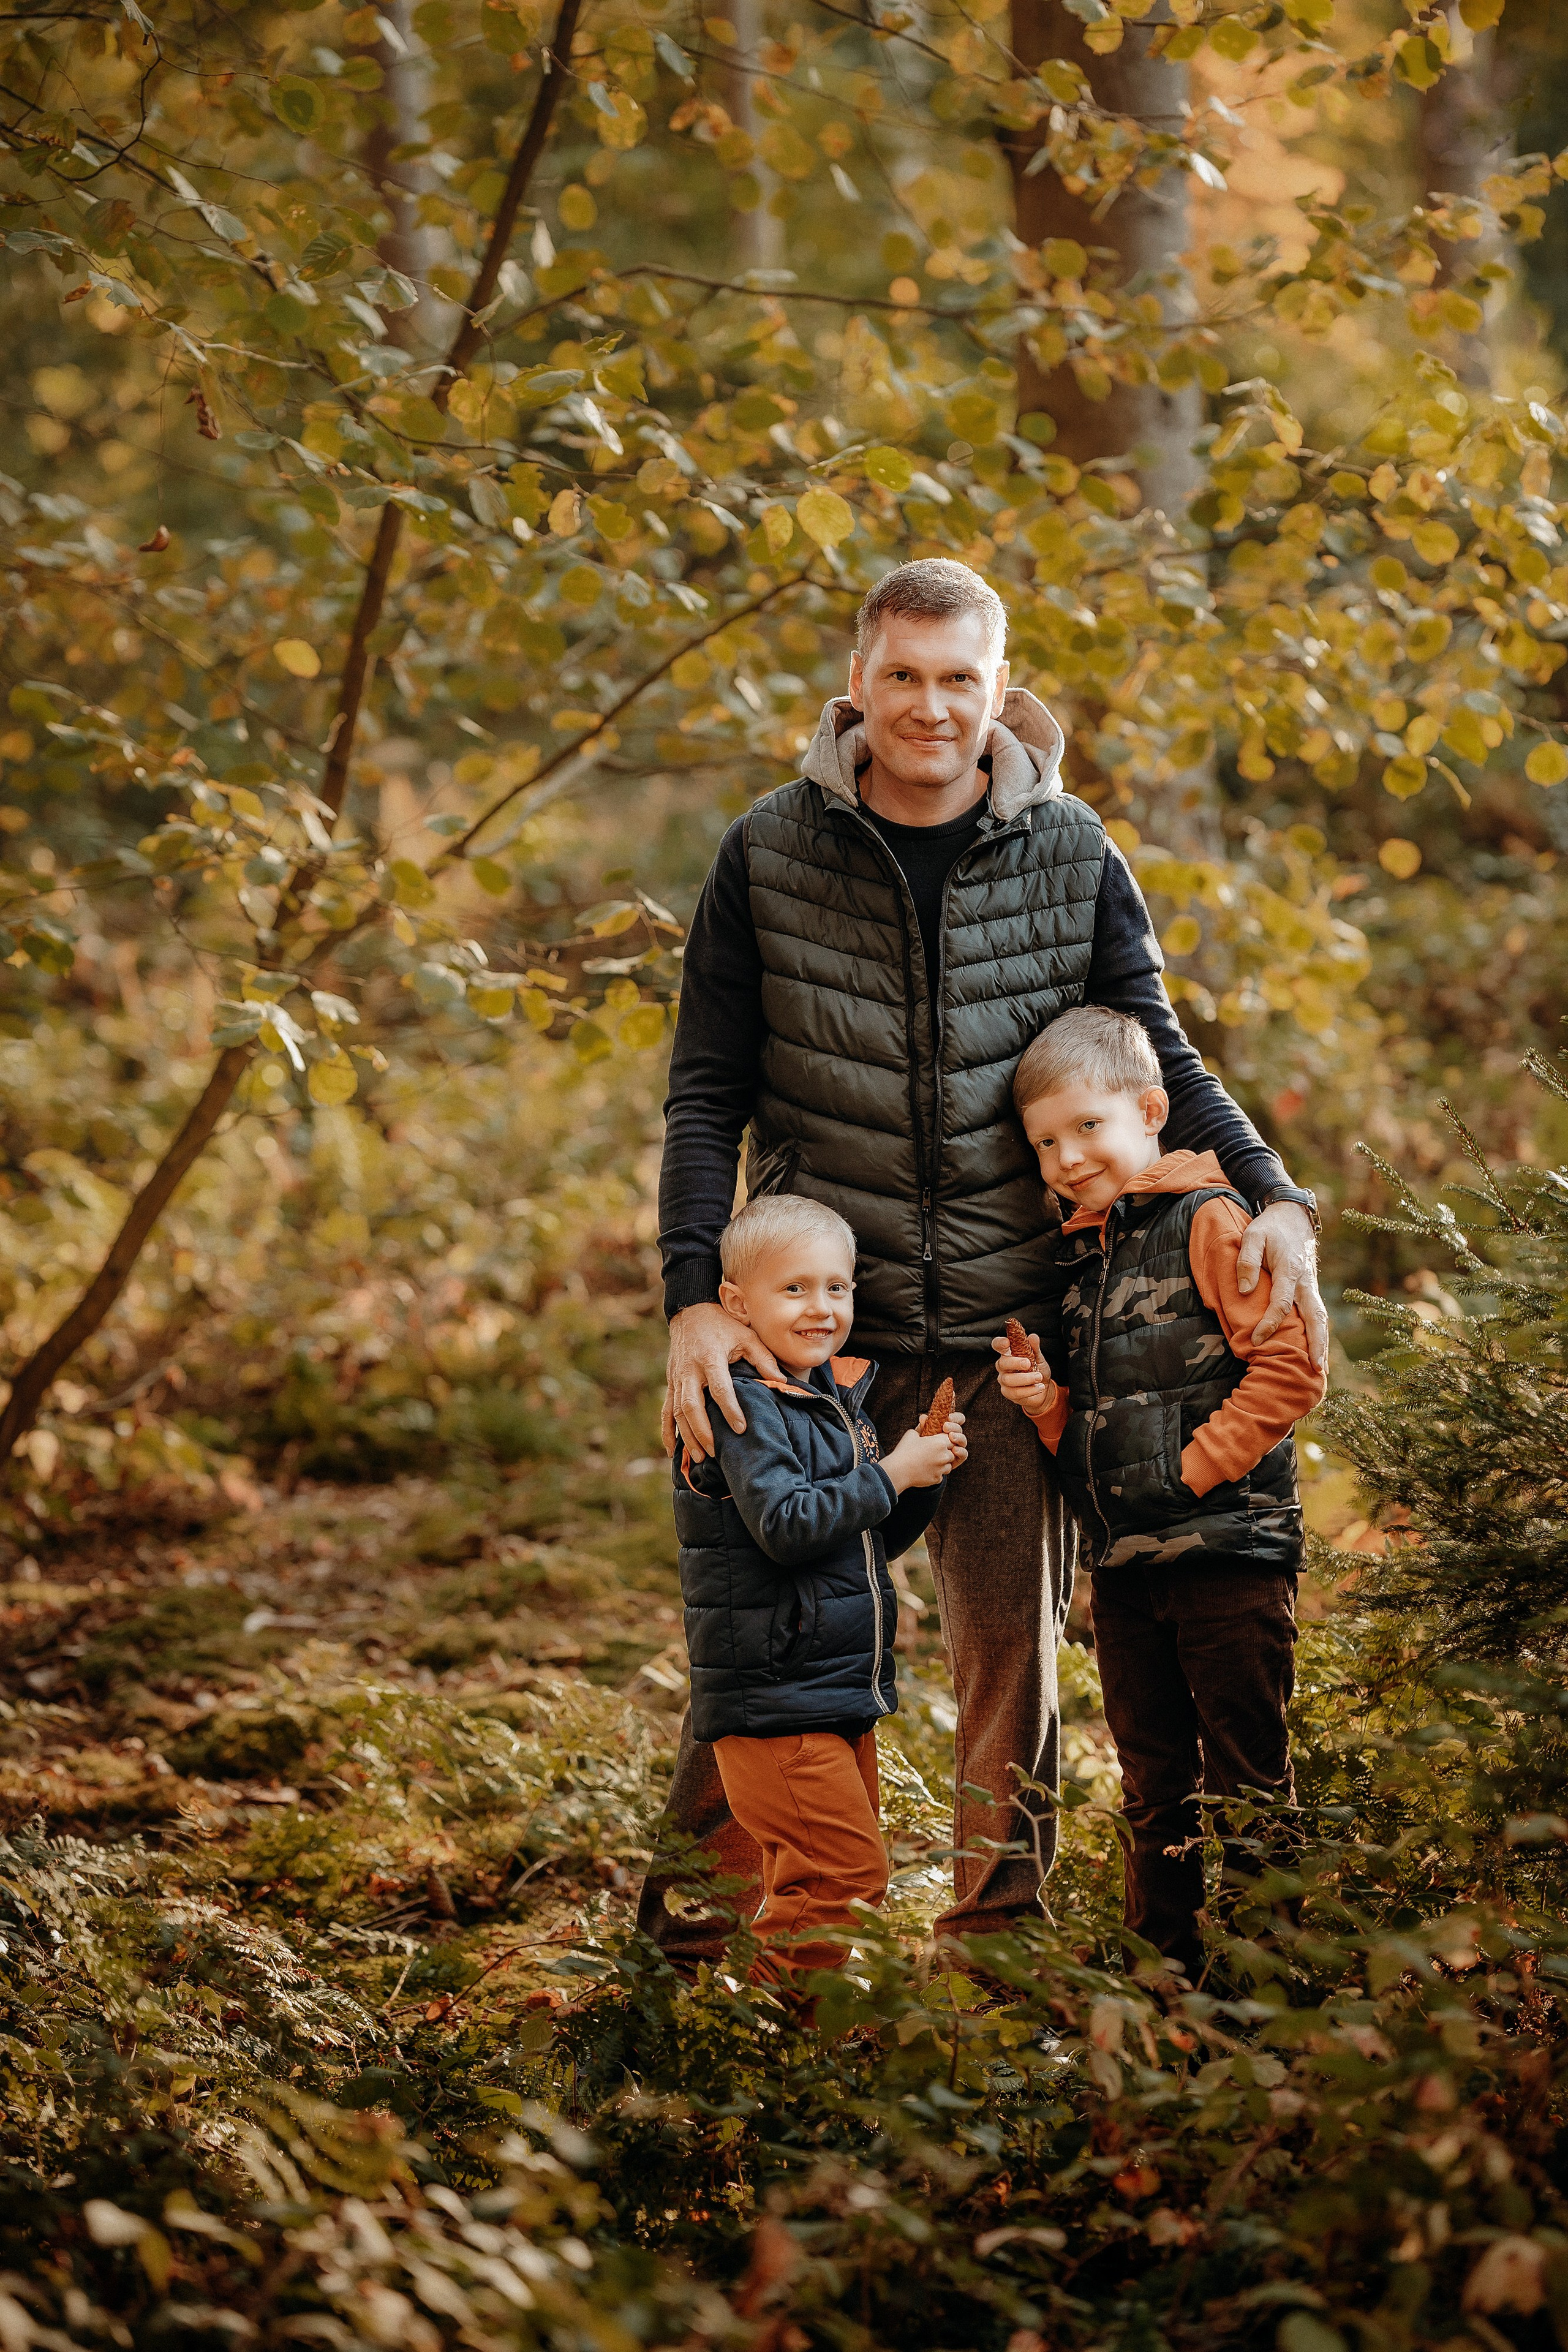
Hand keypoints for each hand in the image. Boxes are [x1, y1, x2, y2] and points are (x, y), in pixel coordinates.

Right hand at [662, 1301, 781, 1463]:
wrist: (691, 1312)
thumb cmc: (724, 1325)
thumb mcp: (746, 1335)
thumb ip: (763, 1358)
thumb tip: (782, 1381)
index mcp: (710, 1357)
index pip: (719, 1388)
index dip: (730, 1409)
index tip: (741, 1428)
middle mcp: (689, 1370)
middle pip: (691, 1405)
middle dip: (702, 1431)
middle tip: (715, 1452)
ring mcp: (677, 1378)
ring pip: (677, 1412)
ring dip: (687, 1436)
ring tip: (699, 1458)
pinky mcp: (671, 1382)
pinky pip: (666, 1410)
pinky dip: (668, 1432)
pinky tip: (672, 1451)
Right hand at [883, 1419, 962, 1490]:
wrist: (898, 1471)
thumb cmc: (904, 1451)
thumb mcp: (912, 1434)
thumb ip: (922, 1427)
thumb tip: (924, 1419)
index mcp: (940, 1442)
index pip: (951, 1438)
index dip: (944, 1439)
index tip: (936, 1441)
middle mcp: (944, 1455)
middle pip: (952, 1452)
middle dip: (945, 1452)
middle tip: (932, 1452)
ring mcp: (941, 1468)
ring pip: (948, 1465)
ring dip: (942, 1463)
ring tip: (928, 1461)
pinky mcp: (937, 1478)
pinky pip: (941, 1474)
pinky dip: (935, 1472)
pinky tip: (925, 1469)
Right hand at [990, 1331, 1056, 1419]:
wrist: (1044, 1390)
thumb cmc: (1038, 1371)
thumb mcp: (1039, 1358)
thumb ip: (1034, 1348)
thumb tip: (1033, 1337)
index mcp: (1008, 1354)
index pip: (998, 1346)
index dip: (999, 1343)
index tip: (1007, 1342)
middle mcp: (1003, 1366)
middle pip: (1002, 1363)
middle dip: (1015, 1363)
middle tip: (1028, 1364)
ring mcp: (1004, 1380)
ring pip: (1008, 1379)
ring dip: (1026, 1378)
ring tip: (1039, 1377)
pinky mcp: (1008, 1392)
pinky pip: (1015, 1392)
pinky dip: (1029, 1390)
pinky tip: (1039, 1387)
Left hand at [1236, 1201, 1327, 1368]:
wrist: (1293, 1217)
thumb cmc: (1269, 1228)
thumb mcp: (1252, 1236)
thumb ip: (1247, 1261)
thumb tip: (1245, 1291)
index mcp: (1290, 1270)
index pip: (1282, 1303)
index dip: (1270, 1323)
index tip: (1257, 1341)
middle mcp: (1306, 1282)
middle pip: (1315, 1316)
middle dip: (1317, 1343)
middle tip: (1317, 1370)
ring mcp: (1311, 1286)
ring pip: (1320, 1318)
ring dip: (1322, 1343)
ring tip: (1322, 1370)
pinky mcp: (1311, 1289)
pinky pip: (1317, 1314)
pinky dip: (1320, 1333)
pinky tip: (1318, 1352)